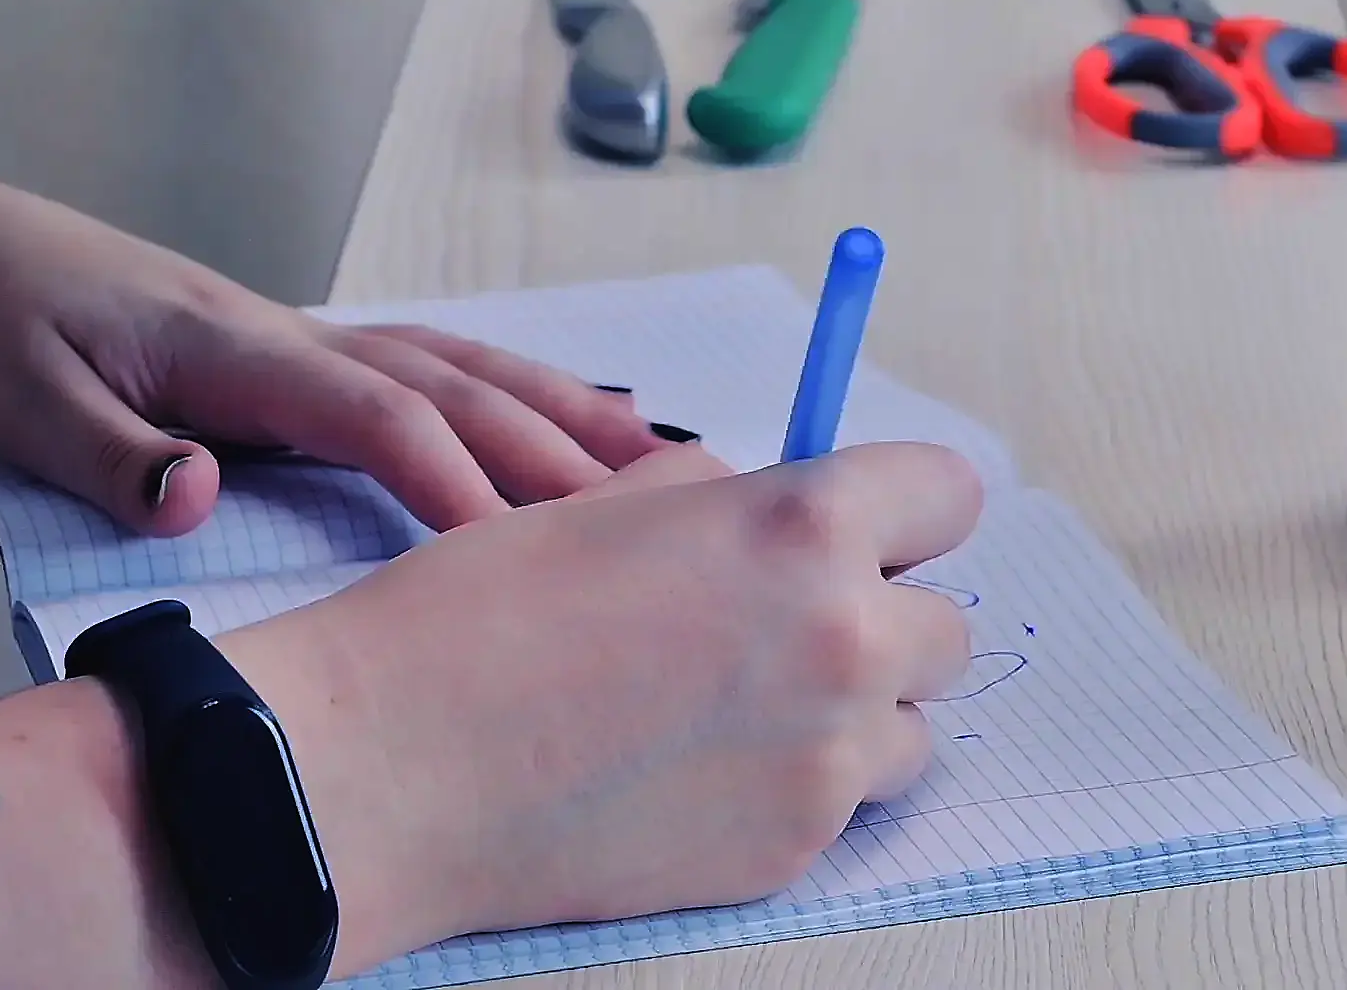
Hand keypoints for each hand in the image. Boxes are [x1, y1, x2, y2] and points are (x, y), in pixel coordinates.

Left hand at [0, 166, 675, 535]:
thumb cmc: (0, 327)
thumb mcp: (19, 399)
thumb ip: (111, 453)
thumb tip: (199, 496)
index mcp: (239, 351)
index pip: (377, 414)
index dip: (454, 481)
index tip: (517, 555)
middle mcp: (301, 336)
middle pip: (456, 389)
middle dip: (556, 453)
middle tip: (653, 521)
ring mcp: (317, 339)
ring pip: (468, 368)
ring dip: (567, 411)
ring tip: (663, 461)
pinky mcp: (315, 355)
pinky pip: (444, 367)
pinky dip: (523, 392)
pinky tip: (576, 419)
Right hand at [263, 440, 982, 952]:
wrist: (396, 766)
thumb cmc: (479, 620)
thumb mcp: (612, 505)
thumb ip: (729, 498)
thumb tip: (768, 506)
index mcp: (806, 527)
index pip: (950, 496)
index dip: (906, 508)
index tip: (873, 528)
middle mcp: (844, 640)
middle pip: (947, 625)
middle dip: (883, 617)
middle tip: (787, 625)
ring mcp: (828, 761)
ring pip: (909, 728)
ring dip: (855, 711)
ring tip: (741, 707)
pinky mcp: (793, 850)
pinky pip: (844, 804)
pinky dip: (796, 784)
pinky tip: (699, 771)